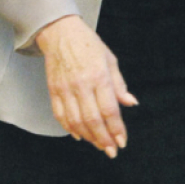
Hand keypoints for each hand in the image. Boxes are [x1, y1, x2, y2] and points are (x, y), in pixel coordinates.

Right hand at [35, 14, 137, 157]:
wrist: (59, 32)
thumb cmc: (89, 45)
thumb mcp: (110, 60)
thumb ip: (119, 85)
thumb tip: (131, 103)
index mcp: (99, 77)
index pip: (109, 110)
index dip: (116, 129)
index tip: (122, 141)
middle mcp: (81, 85)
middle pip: (92, 120)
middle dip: (104, 139)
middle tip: (111, 151)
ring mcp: (65, 89)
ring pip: (76, 121)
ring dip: (88, 137)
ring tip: (99, 145)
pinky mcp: (53, 90)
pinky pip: (61, 115)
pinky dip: (70, 128)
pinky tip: (79, 135)